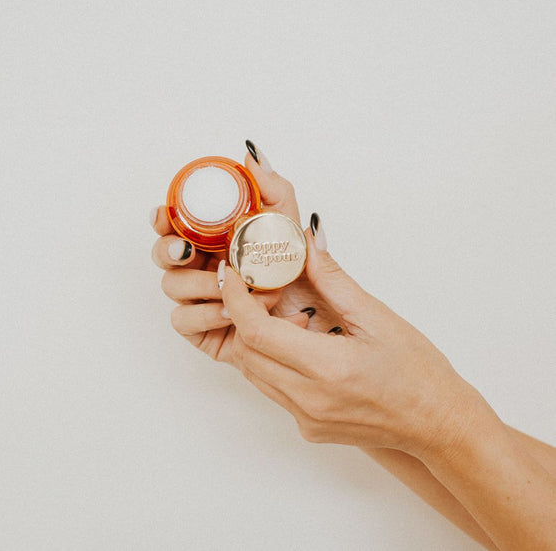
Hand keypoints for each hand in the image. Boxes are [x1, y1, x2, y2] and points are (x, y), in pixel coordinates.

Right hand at [151, 141, 342, 368]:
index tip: (163, 214)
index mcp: (213, 242)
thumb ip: (272, 190)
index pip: (174, 226)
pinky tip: (230, 312)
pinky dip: (205, 314)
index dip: (162, 219)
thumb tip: (251, 153)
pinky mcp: (201, 329)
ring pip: (171, 287)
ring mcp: (199, 299)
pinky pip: (183, 321)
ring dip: (201, 285)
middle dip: (169, 250)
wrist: (312, 316)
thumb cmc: (295, 273)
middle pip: (163, 256)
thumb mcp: (288, 227)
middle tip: (189, 251)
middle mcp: (201, 268)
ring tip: (235, 286)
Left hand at [218, 210, 483, 459]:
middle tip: (258, 288)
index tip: (232, 273)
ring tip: (287, 315)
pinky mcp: (307, 427)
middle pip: (247, 350)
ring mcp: (305, 418)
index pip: (256, 331)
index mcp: (328, 368)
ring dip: (256, 338)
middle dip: (242, 314)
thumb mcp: (377, 317)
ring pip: (253, 371)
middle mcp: (309, 399)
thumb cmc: (417, 371)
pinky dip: (270, 360)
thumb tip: (308, 242)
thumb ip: (333, 279)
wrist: (436, 424)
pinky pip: (271, 387)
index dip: (236, 298)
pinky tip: (298, 344)